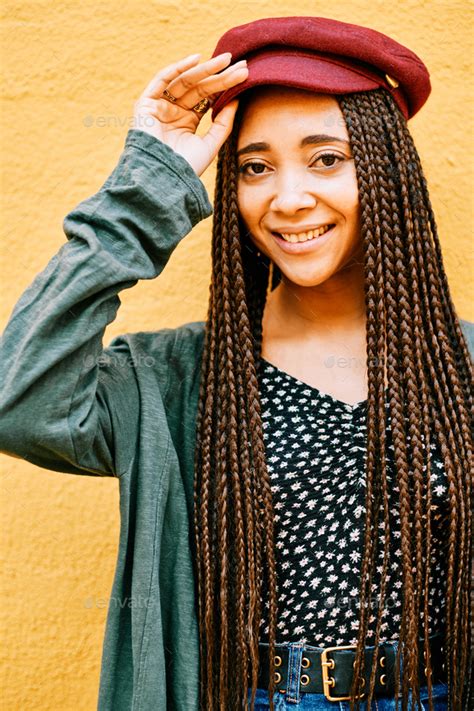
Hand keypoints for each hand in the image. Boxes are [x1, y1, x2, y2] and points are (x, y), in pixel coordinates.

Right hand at [133, 52, 247, 176]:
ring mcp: (159, 106)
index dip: (225, 86)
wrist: (163, 180)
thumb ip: (223, 123)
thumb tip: (237, 100)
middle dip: (220, 75)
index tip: (244, 75)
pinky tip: (197, 59)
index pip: (207, 97)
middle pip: (199, 87)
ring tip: (226, 60)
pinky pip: (162, 80)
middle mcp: (173, 111)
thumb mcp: (210, 144)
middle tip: (241, 65)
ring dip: (205, 69)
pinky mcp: (145, 103)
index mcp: (187, 121)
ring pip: (185, 81)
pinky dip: (177, 68)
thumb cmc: (185, 168)